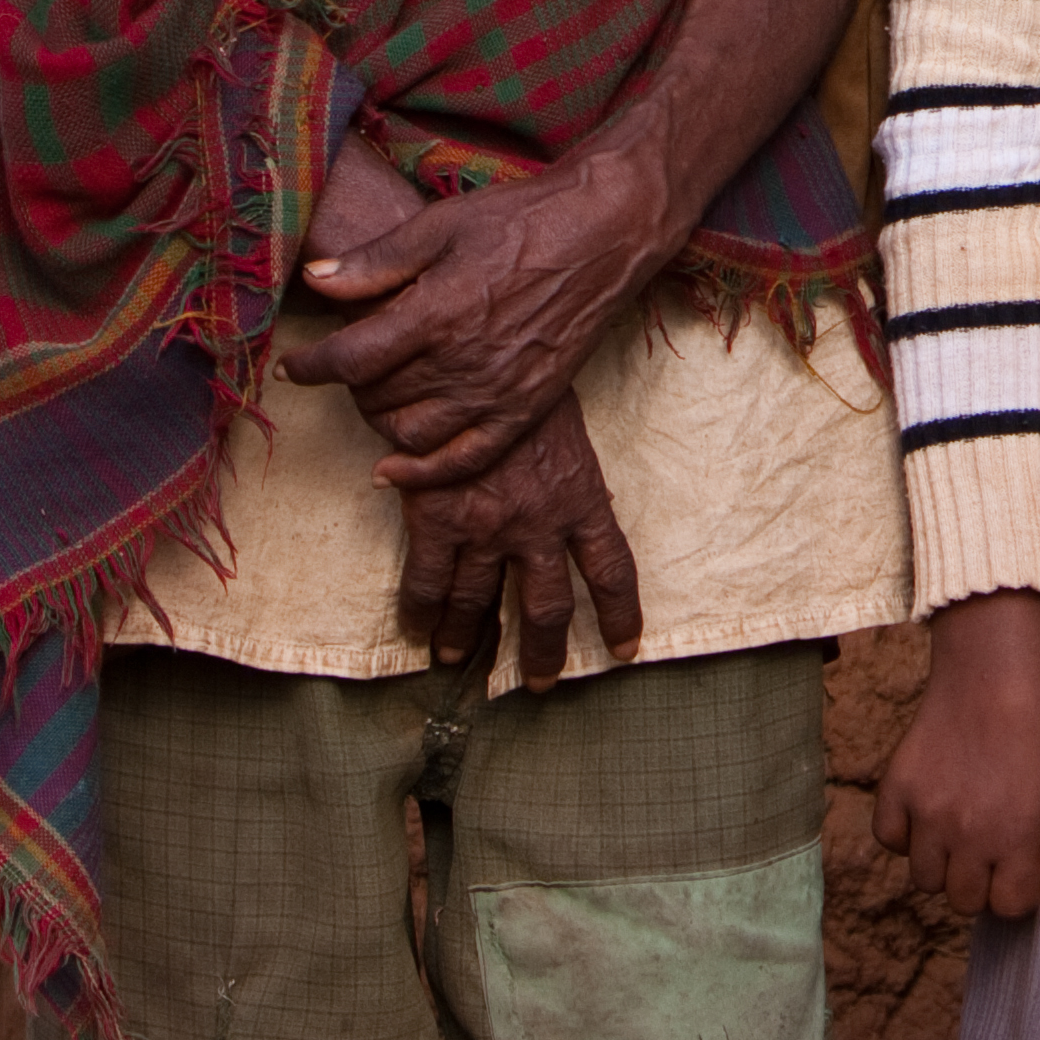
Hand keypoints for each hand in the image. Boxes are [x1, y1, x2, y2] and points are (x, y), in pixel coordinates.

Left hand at [285, 137, 683, 491]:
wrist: (604, 232)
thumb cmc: (520, 220)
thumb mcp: (440, 225)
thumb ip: (376, 261)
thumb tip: (316, 279)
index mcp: (436, 312)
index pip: (350, 360)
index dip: (310, 367)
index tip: (292, 367)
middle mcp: (464, 361)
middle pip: (377, 399)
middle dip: (349, 387)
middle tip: (348, 366)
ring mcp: (498, 391)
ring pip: (412, 436)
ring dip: (380, 423)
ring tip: (376, 398)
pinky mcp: (527, 407)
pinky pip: (465, 459)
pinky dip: (424, 474)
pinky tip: (395, 469)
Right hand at [395, 389, 643, 668]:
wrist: (474, 355)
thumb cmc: (527, 382)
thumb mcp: (564, 429)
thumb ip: (567, 477)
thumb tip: (573, 505)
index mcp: (582, 499)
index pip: (611, 570)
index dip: (619, 615)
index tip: (623, 648)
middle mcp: (540, 525)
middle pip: (546, 607)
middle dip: (541, 652)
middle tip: (538, 684)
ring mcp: (488, 528)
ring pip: (479, 605)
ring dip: (467, 638)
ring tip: (458, 659)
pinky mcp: (439, 520)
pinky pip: (427, 584)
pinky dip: (419, 612)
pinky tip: (415, 629)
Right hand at [872, 591, 1039, 919]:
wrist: (994, 661)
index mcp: (1016, 837)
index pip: (1010, 907)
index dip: (1022, 889)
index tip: (1025, 862)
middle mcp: (966, 834)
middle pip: (963, 902)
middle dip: (983, 882)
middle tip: (994, 845)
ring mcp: (926, 812)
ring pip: (924, 878)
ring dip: (944, 862)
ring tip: (962, 826)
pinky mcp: (896, 785)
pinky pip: (889, 838)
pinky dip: (905, 833)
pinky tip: (929, 809)